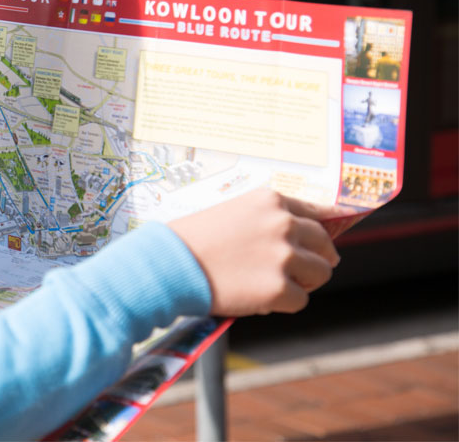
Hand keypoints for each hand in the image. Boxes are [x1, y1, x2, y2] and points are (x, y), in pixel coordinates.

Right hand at [168, 189, 347, 316]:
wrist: (170, 264)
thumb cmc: (194, 239)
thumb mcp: (233, 212)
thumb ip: (267, 219)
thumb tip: (299, 238)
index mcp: (270, 200)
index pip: (317, 211)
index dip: (325, 226)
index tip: (334, 234)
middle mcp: (282, 223)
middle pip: (325, 244)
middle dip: (317, 258)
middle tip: (300, 269)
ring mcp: (283, 256)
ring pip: (320, 273)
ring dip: (303, 281)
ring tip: (275, 284)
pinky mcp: (279, 288)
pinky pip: (301, 300)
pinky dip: (283, 303)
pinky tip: (259, 296)